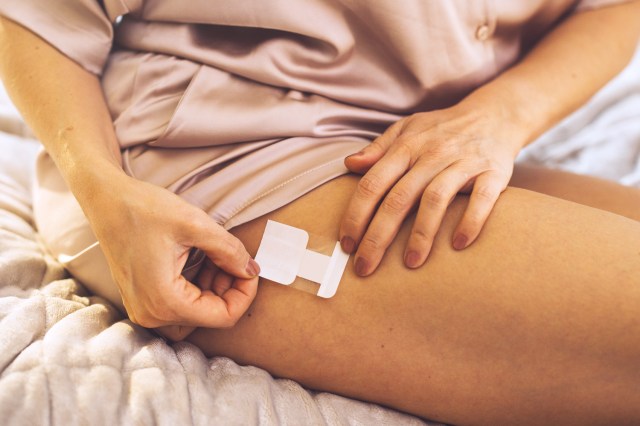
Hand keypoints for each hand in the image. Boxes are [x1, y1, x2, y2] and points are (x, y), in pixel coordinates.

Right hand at [82, 172, 259, 331]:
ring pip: (197, 313)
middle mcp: (151, 315)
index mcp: (164, 302)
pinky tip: (204, 261)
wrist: (106, 199)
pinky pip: (180, 305)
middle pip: (210, 317)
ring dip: (215, 289)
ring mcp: (143, 309)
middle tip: (234, 258)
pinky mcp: (142, 299)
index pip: (223, 317)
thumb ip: (230, 252)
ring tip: (218, 256)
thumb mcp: (196, 225)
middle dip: (229, 289)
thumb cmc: (144, 208)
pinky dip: (198, 287)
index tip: (251, 269)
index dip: (245, 294)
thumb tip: (253, 270)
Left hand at [339, 103, 523, 275]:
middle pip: (398, 199)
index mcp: (406, 147)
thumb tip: (350, 164)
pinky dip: (470, 221)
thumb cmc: (442, 129)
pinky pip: (481, 199)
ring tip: (410, 263)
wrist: (495, 115)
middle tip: (365, 267)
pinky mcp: (493, 172)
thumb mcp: (407, 130)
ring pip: (435, 200)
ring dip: (421, 234)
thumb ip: (378, 149)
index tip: (346, 244)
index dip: (356, 216)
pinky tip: (458, 245)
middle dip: (378, 237)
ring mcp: (462, 163)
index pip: (373, 184)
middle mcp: (432, 154)